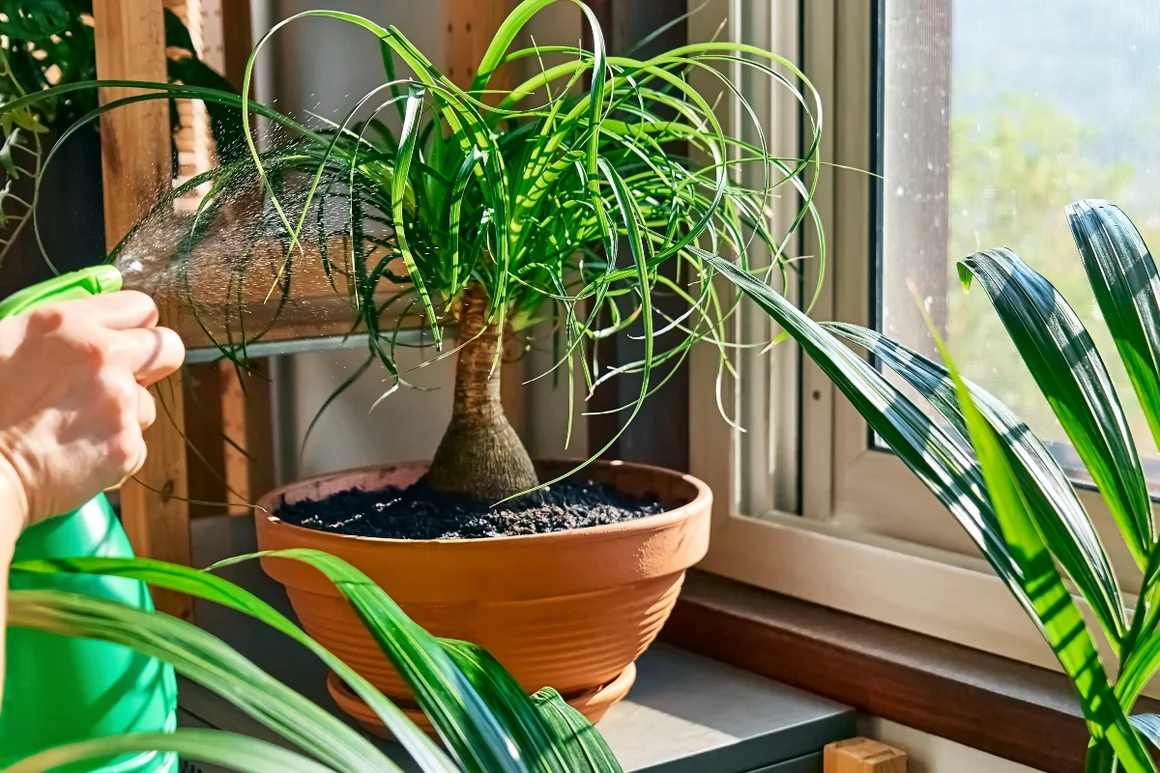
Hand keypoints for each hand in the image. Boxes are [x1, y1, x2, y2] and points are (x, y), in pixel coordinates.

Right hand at [0, 291, 184, 530]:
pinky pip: (135, 443)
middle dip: (152, 361)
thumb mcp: (5, 342)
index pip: (140, 308)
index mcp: (68, 323)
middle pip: (168, 347)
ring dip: (124, 412)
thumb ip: (59, 330)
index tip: (124, 339)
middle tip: (124, 377)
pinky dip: (112, 450)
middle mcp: (103, 357)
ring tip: (75, 425)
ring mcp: (120, 403)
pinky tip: (75, 452)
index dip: (134, 326)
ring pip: (149, 402)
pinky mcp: (127, 446)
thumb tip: (90, 327)